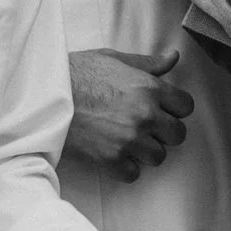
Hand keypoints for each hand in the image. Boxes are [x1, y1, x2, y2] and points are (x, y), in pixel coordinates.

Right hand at [66, 48, 192, 181]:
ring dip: (147, 150)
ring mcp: (129, 139)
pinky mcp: (111, 159)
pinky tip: (115, 154)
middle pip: (177, 134)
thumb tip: (173, 57)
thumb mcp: (114, 60)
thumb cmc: (77, 73)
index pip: (186, 106)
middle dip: (165, 131)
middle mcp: (145, 115)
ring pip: (158, 156)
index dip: (176, 108)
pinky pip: (133, 173)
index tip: (164, 109)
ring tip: (129, 140)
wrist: (44, 96)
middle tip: (147, 127)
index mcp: (150, 88)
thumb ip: (148, 63)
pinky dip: (126, 167)